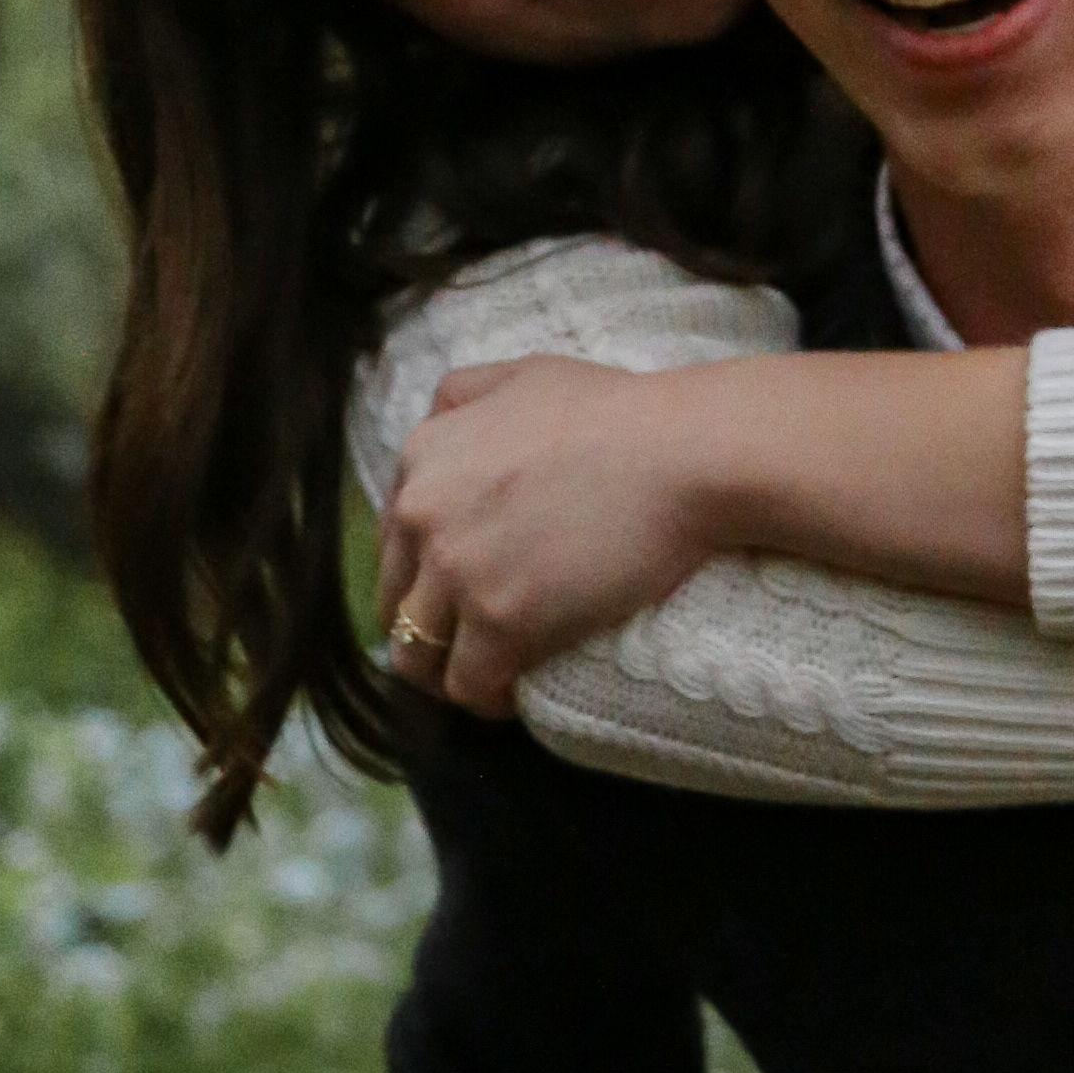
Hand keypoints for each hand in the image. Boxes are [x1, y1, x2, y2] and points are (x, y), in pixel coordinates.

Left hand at [375, 358, 741, 719]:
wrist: (681, 455)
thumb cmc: (618, 411)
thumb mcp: (525, 373)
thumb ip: (465, 393)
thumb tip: (438, 418)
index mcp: (422, 458)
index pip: (392, 539)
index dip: (423, 572)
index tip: (462, 591)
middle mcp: (421, 514)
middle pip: (394, 600)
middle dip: (428, 625)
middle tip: (474, 640)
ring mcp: (458, 571)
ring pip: (415, 652)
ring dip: (444, 672)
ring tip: (486, 677)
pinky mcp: (500, 622)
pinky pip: (469, 685)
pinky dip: (486, 698)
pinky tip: (514, 696)